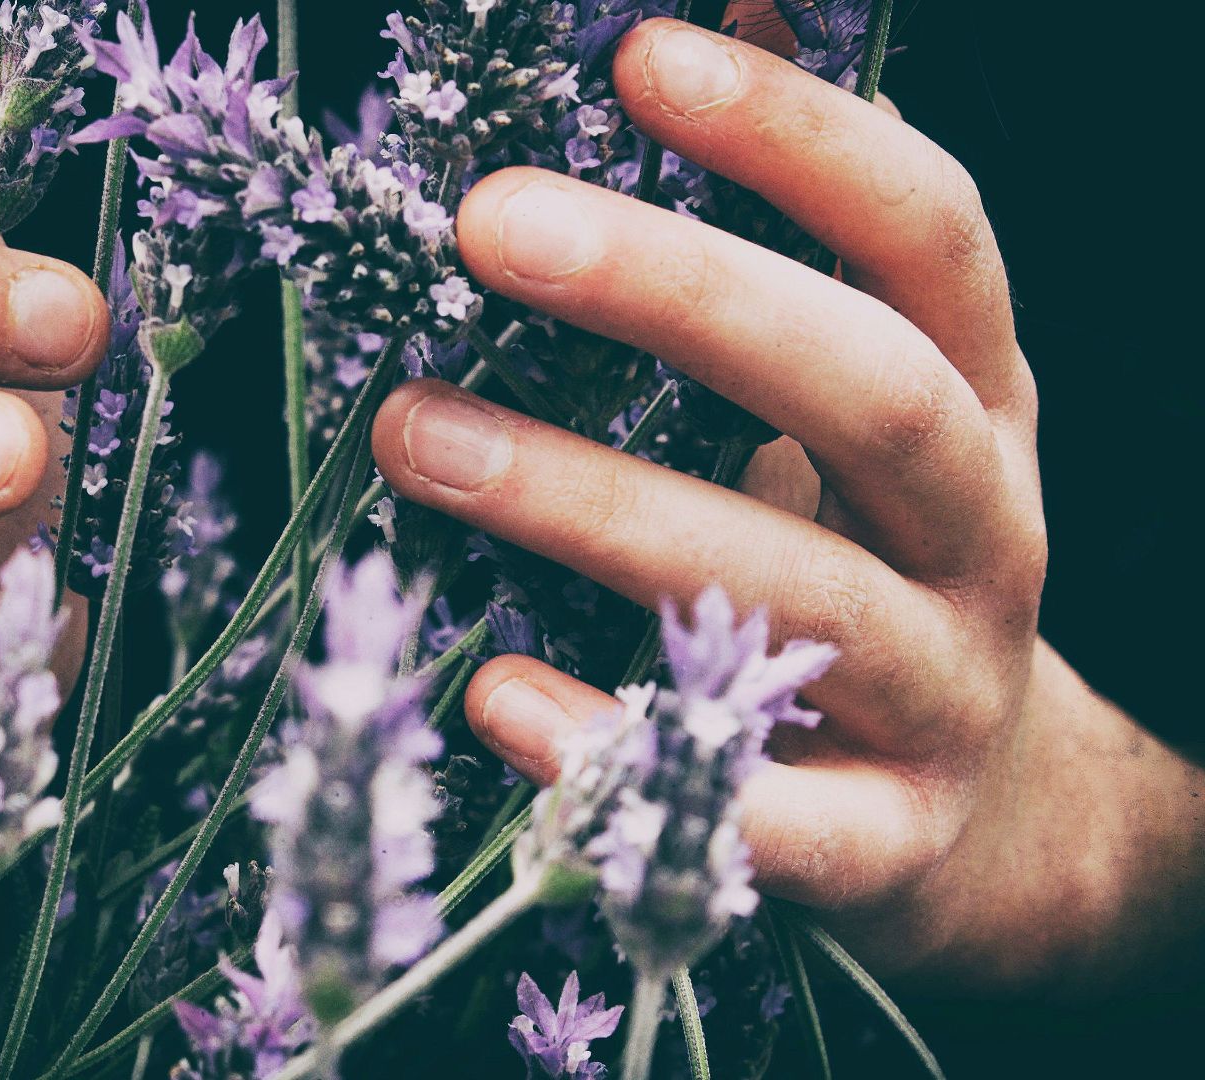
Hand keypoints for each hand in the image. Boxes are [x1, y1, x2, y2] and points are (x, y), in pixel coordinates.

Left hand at [371, 19, 1204, 991]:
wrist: (992, 818)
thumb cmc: (872, 561)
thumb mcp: (869, 392)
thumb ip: (797, 229)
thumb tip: (719, 7)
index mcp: (975, 396)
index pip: (926, 233)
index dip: (800, 138)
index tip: (639, 57)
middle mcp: (981, 530)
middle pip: (867, 391)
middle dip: (679, 295)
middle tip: (484, 224)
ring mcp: (941, 691)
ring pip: (794, 593)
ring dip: (594, 505)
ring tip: (410, 434)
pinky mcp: (883, 841)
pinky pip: (762, 815)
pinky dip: (621, 750)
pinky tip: (492, 694)